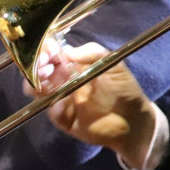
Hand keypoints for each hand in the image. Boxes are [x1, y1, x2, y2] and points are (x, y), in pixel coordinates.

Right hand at [42, 41, 159, 165]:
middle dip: (36, 65)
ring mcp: (62, 99)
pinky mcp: (64, 119)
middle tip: (46, 65)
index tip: (50, 51)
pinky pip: (52, 112)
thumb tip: (67, 51)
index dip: (46, 49)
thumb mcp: (114, 63)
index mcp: (73, 64)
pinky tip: (62, 105)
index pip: (51, 52)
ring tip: (46, 82)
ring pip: (37, 90)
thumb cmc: (125, 88)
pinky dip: (53, 107)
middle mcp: (63, 79)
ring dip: (35, 84)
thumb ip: (93, 52)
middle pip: (38, 69)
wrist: (134, 121)